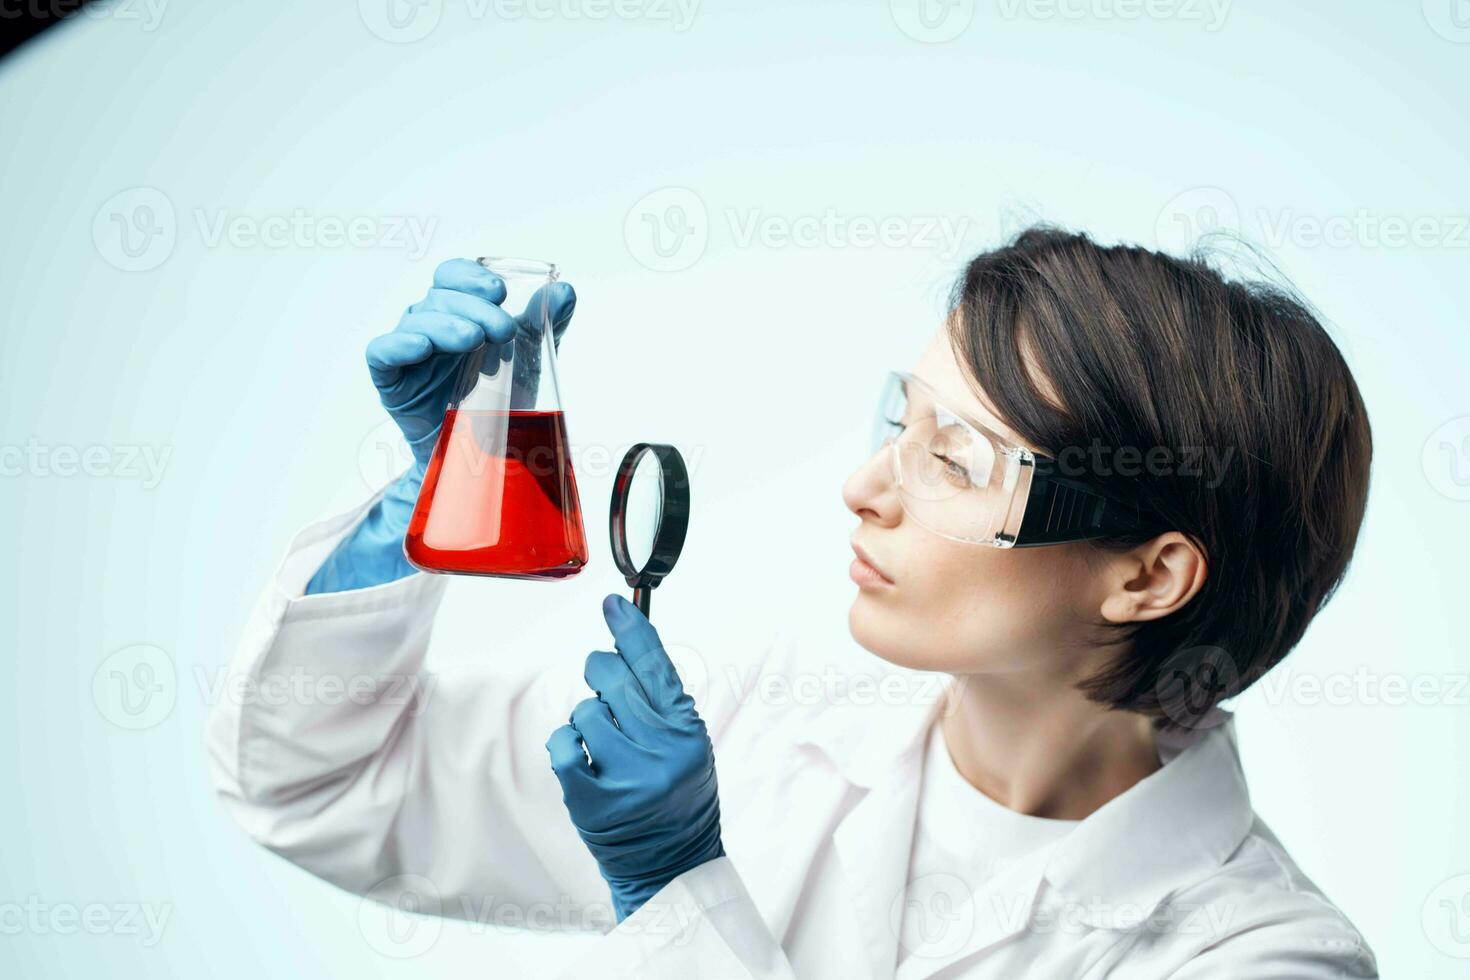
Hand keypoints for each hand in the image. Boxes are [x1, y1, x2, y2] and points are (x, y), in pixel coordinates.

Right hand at [365, 258, 576, 471]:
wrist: (483, 458)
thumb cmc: (500, 402)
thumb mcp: (529, 359)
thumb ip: (546, 324)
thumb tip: (566, 291)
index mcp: (457, 312)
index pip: (453, 276)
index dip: (471, 277)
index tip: (500, 292)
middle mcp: (429, 325)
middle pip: (440, 297)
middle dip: (474, 308)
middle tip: (503, 331)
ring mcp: (408, 351)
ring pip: (416, 321)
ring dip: (446, 324)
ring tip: (473, 339)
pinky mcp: (391, 380)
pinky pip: (382, 353)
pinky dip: (400, 345)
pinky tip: (422, 346)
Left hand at [546, 595, 724, 921]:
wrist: (672, 865)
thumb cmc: (677, 796)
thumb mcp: (687, 743)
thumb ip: (660, 701)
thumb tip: (623, 648)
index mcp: (687, 730)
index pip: (655, 664)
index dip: (630, 628)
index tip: (611, 604)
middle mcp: (661, 750)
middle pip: (610, 676)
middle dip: (600, 675)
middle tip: (606, 695)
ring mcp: (627, 777)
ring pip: (584, 712)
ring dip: (587, 721)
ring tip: (604, 747)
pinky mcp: (593, 801)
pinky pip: (563, 747)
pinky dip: (566, 746)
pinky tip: (582, 761)